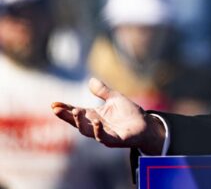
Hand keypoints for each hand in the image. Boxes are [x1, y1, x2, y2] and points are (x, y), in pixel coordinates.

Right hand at [51, 78, 165, 153]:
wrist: (146, 125)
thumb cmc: (129, 113)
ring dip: (80, 122)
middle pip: (76, 122)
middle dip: (66, 116)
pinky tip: (96, 122)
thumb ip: (103, 91)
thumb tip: (91, 80)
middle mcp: (95, 126)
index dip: (64, 109)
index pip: (75, 112)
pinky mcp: (114, 140)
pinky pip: (103, 137)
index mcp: (93, 115)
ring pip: (86, 131)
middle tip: (56, 109)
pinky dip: (98, 130)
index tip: (54, 104)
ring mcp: (103, 134)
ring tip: (76, 111)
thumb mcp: (115, 98)